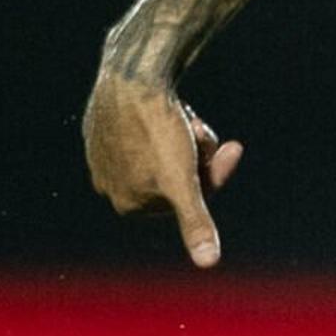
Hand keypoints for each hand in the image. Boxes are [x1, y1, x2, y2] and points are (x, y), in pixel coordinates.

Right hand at [83, 65, 244, 268]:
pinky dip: (163, 120)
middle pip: (175, 176)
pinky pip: (145, 130)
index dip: (212, 173)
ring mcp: (102, 154)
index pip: (188, 197)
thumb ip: (195, 222)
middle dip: (198, 155)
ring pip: (163, 152)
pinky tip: (169, 104)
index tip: (233, 147)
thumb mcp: (183, 181)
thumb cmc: (158, 129)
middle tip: (202, 128)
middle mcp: (108, 184)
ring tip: (185, 114)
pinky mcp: (101, 126)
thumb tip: (208, 263)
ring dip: (185, 136)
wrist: (133, 72)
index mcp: (127, 204)